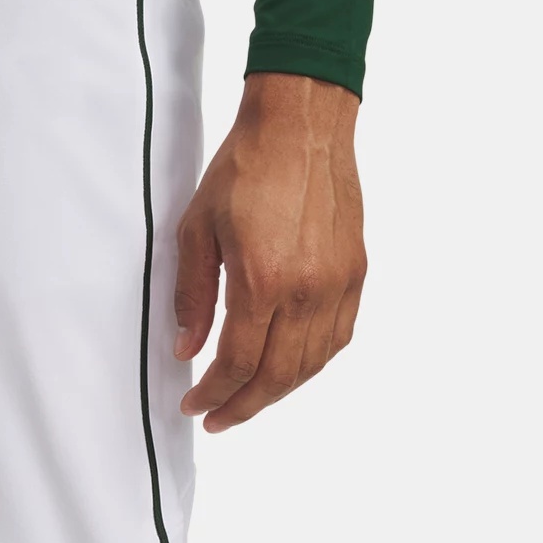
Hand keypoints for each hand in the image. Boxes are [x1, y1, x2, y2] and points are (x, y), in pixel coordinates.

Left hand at [173, 73, 366, 431]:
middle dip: (243, 406)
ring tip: (247, 399)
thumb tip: (187, 349)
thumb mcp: (197, 229)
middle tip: (217, 419)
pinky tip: (289, 369)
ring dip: (277, 392)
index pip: (237, 364)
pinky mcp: (355, 272)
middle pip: (277, 377)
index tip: (193, 404)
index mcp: (262, 280)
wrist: (303, 123)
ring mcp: (337, 283)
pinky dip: (311, 364)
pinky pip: (337, 338)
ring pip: (311, 364)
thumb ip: (192, 296)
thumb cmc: (247, 167)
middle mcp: (306, 289)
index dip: (213, 394)